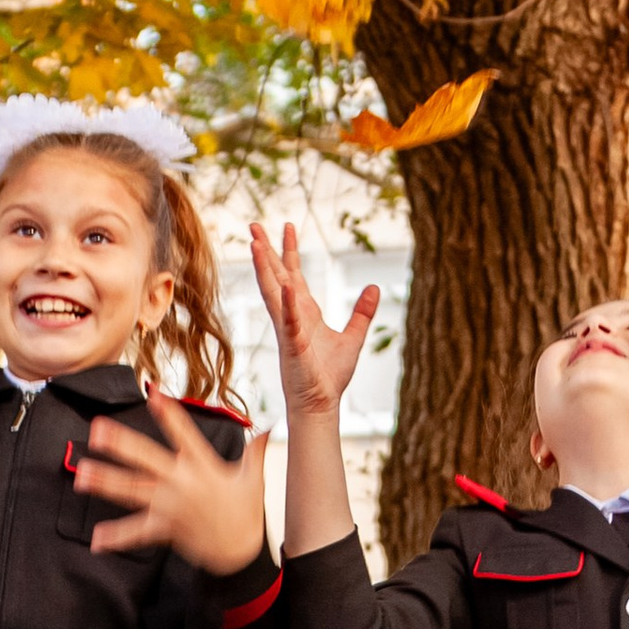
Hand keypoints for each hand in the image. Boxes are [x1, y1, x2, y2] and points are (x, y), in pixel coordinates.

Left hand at [76, 393, 271, 572]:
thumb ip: (257, 451)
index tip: (152, 392)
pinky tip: (97, 539)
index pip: (184, 432)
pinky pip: (138, 533)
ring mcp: (171, 506)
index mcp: (203, 466)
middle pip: (147, 459)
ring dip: (106, 482)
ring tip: (82, 473)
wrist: (241, 554)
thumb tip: (274, 426)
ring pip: (132, 491)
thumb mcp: (253, 479)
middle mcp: (183, 483)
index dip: (168, 412)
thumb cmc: (246, 514)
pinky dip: (117, 537)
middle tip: (98, 430)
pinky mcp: (166, 529)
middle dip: (122, 444)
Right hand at [249, 221, 378, 419]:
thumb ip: (362, 312)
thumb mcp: (352, 337)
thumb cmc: (330, 376)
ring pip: (273, 291)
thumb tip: (374, 287)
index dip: (289, 250)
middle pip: (275, 275)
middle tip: (254, 225)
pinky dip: (287, 302)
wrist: (321, 403)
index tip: (287, 226)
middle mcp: (291, 315)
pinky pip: (289, 319)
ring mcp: (288, 328)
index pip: (293, 274)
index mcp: (304, 312)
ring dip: (264, 268)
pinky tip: (287, 283)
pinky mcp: (292, 344)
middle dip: (265, 250)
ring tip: (255, 244)